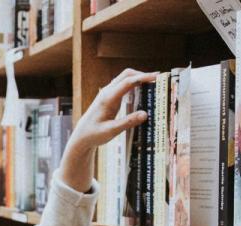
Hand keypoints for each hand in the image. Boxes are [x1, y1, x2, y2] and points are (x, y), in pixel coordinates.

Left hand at [59, 69, 155, 191]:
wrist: (81, 136)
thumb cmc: (94, 134)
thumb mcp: (111, 131)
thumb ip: (128, 122)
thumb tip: (145, 114)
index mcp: (108, 98)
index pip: (128, 82)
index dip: (143, 77)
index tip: (157, 77)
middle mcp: (107, 92)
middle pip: (127, 74)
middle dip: (143, 74)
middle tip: (158, 79)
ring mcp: (108, 93)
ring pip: (125, 78)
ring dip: (139, 78)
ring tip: (154, 83)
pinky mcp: (110, 97)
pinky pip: (124, 85)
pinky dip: (135, 84)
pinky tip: (143, 90)